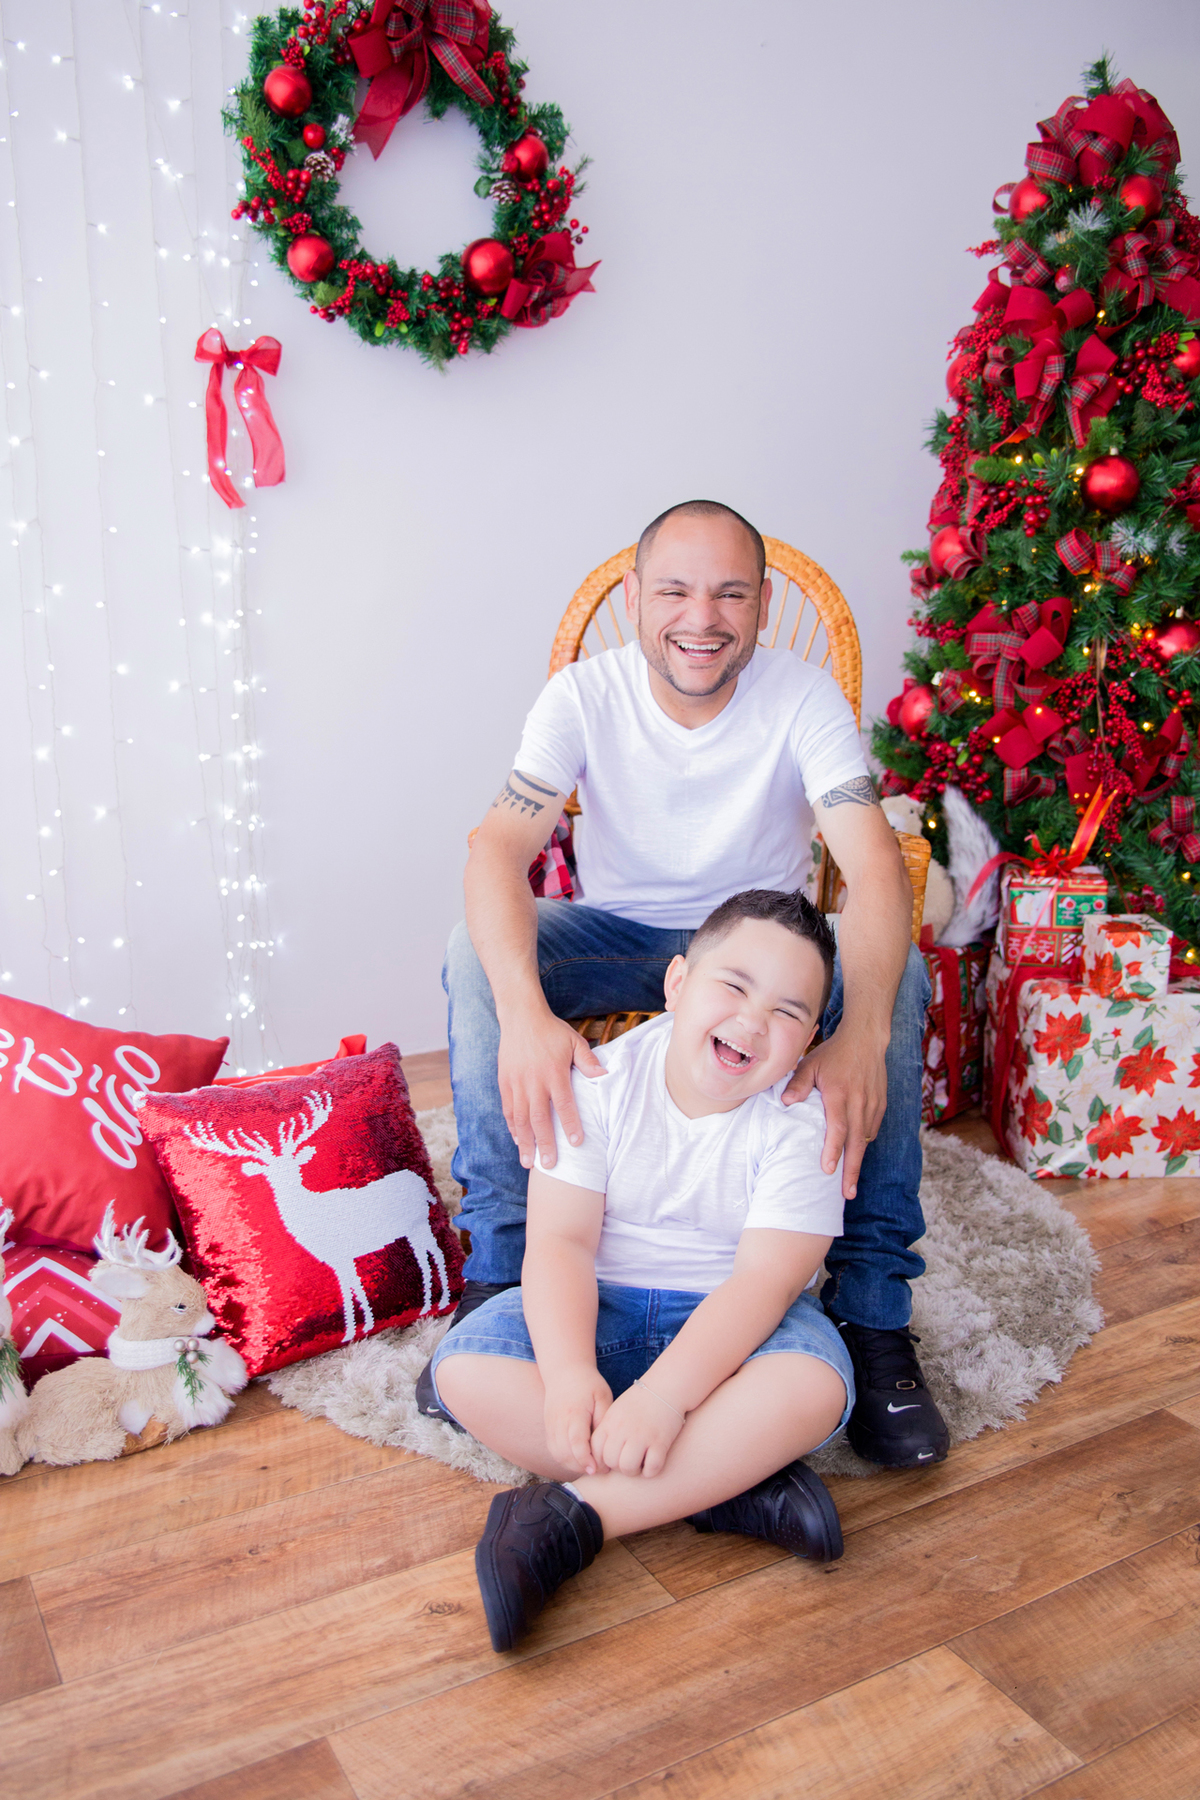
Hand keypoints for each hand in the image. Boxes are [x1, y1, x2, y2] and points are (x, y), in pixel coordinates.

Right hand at [498, 1009, 604, 1171]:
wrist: (520, 1016)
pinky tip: (518, 1140)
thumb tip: (604, 1076)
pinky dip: (512, 1127)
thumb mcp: (573, 1041)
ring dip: (524, 1142)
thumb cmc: (551, 1030)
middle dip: (544, 1143)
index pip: (564, 1104)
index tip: (577, 1143)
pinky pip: (508, 1109)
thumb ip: (588, 1061)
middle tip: (549, 1165)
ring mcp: (516, 1083)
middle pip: (539, 1118)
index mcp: (554, 1072)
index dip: (571, 1124)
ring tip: (528, 1162)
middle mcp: (533, 1081)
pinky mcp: (504, 1082)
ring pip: (520, 1118)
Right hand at [543, 1367, 612, 1474]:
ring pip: (557, 1455)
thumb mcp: (602, 1397)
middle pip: (565, 1453)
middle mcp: (558, 1421)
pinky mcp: (548, 1428)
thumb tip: (604, 1446)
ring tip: (591, 1466)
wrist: (564, 1370)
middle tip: (600, 1470)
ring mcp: (550, 1425)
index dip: (586, 1460)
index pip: (576, 1442)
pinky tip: (579, 1460)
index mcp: (574, 1412)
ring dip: (573, 1466)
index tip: (598, 1469)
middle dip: (582, 1467)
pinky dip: (565, 1460)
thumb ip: (603, 1421)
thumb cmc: (588, 1384)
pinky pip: (553, 1450)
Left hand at [589, 1381, 684, 1477]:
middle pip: (611, 1462)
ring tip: (640, 1463)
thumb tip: (600, 1457)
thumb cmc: (641, 1401)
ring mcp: (642, 1436)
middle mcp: (623, 1429)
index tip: (611, 1462)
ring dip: (634, 1471)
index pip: (595, 1450)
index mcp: (610, 1421)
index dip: (601, 1461)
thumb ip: (607, 1430)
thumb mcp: (617, 1411)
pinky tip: (653, 1462)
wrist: (666, 1386)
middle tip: (629, 1461)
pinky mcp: (660, 1442)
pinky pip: (651, 1468)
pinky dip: (651, 1471)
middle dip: (619, 1467)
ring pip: (628, 1468)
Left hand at [784, 1030, 887, 1199]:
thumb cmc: (834, 1053)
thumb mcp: (811, 1063)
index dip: (832, 1151)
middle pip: (856, 1143)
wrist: (866, 1039)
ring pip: (866, 1139)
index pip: (837, 1129)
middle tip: (846, 1193)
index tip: (827, 1170)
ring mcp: (872, 1104)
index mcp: (840, 1094)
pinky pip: (873, 1129)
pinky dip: (865, 1143)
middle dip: (851, 1170)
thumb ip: (798, 1084)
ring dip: (858, 1161)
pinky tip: (856, 1153)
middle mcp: (859, 1102)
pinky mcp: (880, 1104)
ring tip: (850, 1184)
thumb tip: (785, 1103)